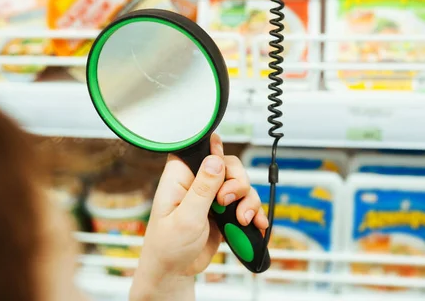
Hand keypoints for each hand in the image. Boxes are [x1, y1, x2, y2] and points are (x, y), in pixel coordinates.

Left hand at [129, 134, 268, 300]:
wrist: (175, 273)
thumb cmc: (168, 247)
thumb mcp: (186, 218)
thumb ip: (202, 189)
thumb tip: (215, 159)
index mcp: (180, 177)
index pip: (201, 149)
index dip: (216, 151)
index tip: (226, 170)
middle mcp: (197, 182)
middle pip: (229, 165)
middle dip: (237, 183)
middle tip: (228, 202)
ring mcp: (211, 197)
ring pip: (241, 185)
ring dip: (248, 201)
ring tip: (243, 220)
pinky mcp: (223, 211)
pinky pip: (245, 203)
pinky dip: (254, 213)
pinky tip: (256, 224)